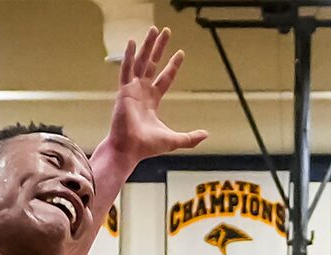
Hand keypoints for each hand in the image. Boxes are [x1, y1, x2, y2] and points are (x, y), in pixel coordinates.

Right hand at [106, 28, 207, 161]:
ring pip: (141, 62)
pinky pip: (126, 69)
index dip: (173, 66)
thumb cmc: (147, 146)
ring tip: (153, 29)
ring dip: (147, 46)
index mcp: (152, 100)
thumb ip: (190, 138)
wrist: (130, 149)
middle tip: (166, 31)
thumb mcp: (174, 140)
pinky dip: (128, 56)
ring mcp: (132, 89)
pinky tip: (133, 42)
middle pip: (152, 64)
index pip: (164, 78)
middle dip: (160, 48)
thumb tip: (206, 135)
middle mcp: (142, 91)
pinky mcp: (124, 91)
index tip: (180, 53)